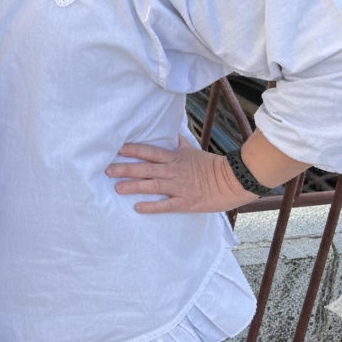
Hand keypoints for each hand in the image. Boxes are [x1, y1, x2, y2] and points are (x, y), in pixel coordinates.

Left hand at [106, 135, 256, 213]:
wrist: (234, 180)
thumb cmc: (213, 165)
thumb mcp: (193, 151)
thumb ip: (179, 144)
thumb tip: (172, 134)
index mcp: (175, 158)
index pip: (150, 152)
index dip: (133, 150)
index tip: (117, 149)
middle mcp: (174, 171)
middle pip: (146, 168)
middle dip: (126, 169)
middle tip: (107, 170)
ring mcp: (179, 187)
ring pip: (152, 186)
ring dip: (133, 186)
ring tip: (117, 188)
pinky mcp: (186, 202)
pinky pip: (166, 205)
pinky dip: (151, 206)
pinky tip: (137, 207)